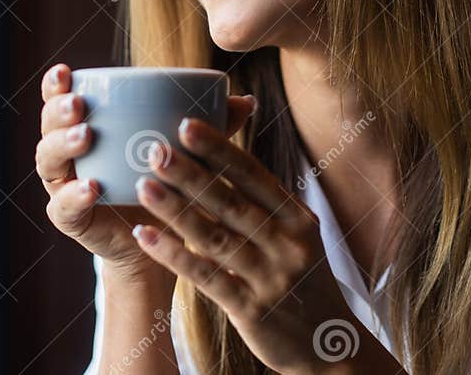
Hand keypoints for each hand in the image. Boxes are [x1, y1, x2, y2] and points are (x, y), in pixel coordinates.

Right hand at [36, 63, 257, 282]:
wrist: (160, 240)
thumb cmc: (170, 183)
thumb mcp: (188, 152)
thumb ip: (211, 128)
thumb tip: (248, 102)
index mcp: (88, 127)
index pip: (61, 99)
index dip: (56, 85)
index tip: (65, 70)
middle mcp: (69, 154)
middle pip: (49, 126)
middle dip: (59, 112)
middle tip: (79, 105)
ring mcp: (66, 187)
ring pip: (49, 162)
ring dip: (64, 146)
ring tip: (85, 136)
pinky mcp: (73, 220)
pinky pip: (64, 207)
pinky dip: (74, 196)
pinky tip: (91, 186)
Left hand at [129, 115, 368, 373]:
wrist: (328, 346)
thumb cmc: (301, 279)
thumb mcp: (297, 237)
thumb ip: (266, 202)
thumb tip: (226, 155)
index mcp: (298, 218)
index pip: (254, 175)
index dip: (219, 149)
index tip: (186, 124)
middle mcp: (288, 243)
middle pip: (231, 202)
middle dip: (190, 174)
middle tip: (154, 149)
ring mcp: (271, 278)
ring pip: (215, 237)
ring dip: (175, 210)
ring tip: (142, 186)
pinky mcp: (253, 310)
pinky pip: (207, 277)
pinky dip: (174, 255)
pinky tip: (146, 236)